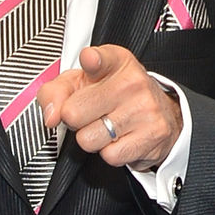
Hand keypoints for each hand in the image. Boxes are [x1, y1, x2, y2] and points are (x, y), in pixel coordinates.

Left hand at [38, 44, 181, 170]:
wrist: (163, 115)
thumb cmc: (114, 96)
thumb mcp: (81, 84)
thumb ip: (55, 93)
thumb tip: (51, 117)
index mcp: (114, 62)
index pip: (99, 58)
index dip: (92, 60)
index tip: (90, 60)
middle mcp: (132, 82)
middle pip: (74, 113)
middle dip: (74, 120)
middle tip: (90, 114)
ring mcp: (145, 109)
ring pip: (88, 139)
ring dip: (91, 138)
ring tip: (106, 127)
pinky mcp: (153, 135)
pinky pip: (110, 156)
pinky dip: (110, 152)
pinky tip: (120, 139)